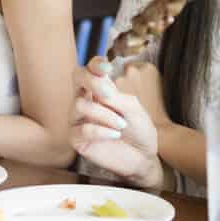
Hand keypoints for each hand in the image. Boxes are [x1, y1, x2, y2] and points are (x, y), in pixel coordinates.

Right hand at [70, 57, 161, 187]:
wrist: (143, 156)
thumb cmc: (139, 130)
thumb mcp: (132, 108)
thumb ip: (115, 96)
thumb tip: (98, 86)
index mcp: (100, 90)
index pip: (90, 69)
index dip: (95, 64)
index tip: (107, 68)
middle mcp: (86, 100)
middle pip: (77, 78)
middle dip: (92, 82)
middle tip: (108, 94)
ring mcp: (78, 119)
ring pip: (80, 105)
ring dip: (105, 115)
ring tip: (122, 125)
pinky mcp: (76, 139)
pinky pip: (83, 129)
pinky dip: (102, 131)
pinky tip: (115, 135)